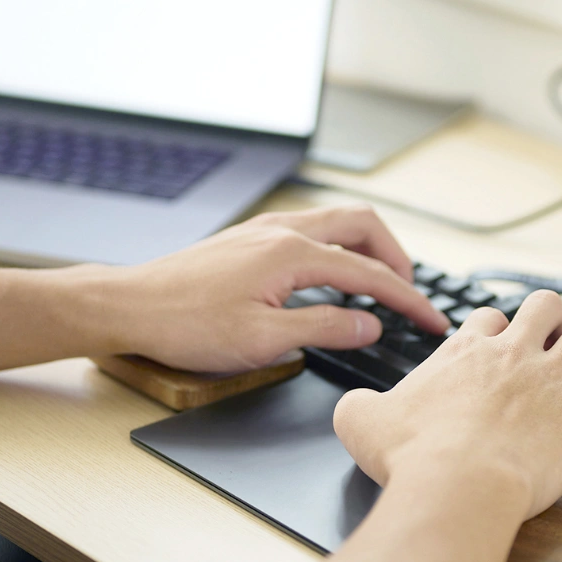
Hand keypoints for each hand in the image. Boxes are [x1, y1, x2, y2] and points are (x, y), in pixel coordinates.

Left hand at [94, 206, 448, 372]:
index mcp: (292, 253)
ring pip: (336, 222)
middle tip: (411, 294)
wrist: (129, 306)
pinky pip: (311, 229)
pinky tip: (332, 277)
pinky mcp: (249, 237)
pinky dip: (338, 247)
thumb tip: (369, 323)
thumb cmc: (186, 325)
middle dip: (397, 256)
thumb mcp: (264, 340)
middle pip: (362, 225)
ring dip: (368, 247)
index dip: (409, 299)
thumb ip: (325, 328)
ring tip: (380, 284)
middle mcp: (282, 229)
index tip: (432, 320)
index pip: (370, 272)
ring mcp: (264, 228)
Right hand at [333, 291, 561, 518]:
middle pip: (542, 307)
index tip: (495, 343)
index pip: (485, 320)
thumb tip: (355, 407)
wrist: (457, 485)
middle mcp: (510, 355)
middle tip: (554, 336)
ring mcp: (549, 379)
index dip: (493, 330)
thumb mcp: (361, 422)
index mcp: (463, 353)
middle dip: (551, 317)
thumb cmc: (411, 457)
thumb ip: (359, 406)